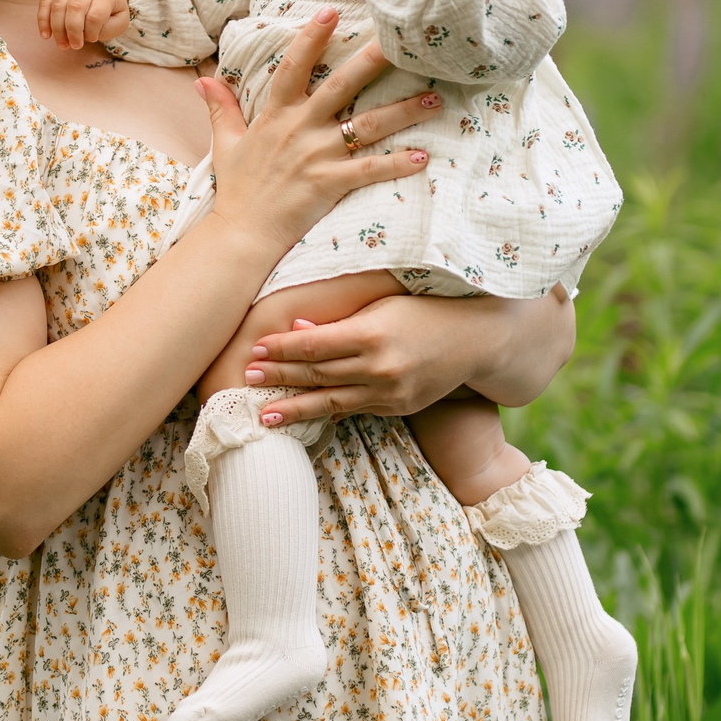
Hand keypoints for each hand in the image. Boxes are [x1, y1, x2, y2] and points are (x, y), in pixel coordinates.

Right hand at [36, 0, 132, 50]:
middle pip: (75, 7)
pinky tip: (46, 35)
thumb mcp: (119, 20)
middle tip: (74, 46)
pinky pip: (45, 1)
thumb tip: (87, 35)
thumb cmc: (110, 9)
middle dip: (72, 31)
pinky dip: (43, 20)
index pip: (96, 14)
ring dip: (57, 29)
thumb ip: (109, 29)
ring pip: (58, 5)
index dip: (91, 32)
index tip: (92, 39)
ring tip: (62, 45)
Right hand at [197, 9, 442, 256]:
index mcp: (276, 116)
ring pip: (367, 126)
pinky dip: (396, 164)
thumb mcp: (226, 143)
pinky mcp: (329, 184)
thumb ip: (221, 108)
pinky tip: (423, 157)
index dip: (310, 39)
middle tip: (400, 41)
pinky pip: (369, 170)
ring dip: (403, 112)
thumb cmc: (238, 189)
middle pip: (340, 86)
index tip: (330, 12)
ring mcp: (316, 156)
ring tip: (435, 98)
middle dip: (371, 62)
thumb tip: (203, 80)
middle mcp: (299, 129)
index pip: (292, 68)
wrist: (242, 234)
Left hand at [243, 291, 577, 423]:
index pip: (313, 345)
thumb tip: (296, 328)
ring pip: (330, 403)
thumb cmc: (425, 310)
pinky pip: (354, 410)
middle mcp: (379, 367)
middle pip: (316, 375)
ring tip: (263, 416)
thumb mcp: (382, 304)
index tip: (254, 348)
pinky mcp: (396, 408)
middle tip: (245, 379)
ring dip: (293, 408)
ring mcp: (389, 393)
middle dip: (278, 377)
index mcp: (372, 334)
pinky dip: (326, 413)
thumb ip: (339, 320)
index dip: (280, 349)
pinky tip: (303, 415)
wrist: (476, 340)